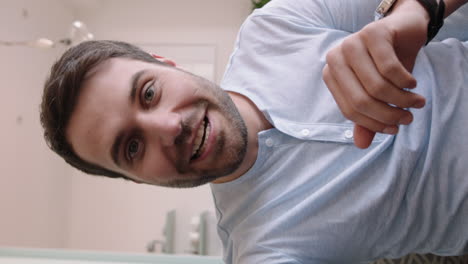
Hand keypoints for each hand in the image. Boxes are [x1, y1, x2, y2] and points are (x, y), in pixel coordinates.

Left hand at [322, 0, 429, 147]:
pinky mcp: (373, 32)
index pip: (349, 110)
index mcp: (331, 74)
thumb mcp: (376, 93)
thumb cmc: (386, 64)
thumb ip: (367, 117)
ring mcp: (352, 43)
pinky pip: (390, 68)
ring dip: (402, 100)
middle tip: (408, 119)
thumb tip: (361, 145)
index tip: (394, 129)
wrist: (403, 31)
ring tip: (416, 102)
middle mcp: (335, 57)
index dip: (373, 124)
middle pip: (361, 101)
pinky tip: (412, 83)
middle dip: (388, 115)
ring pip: (377, 87)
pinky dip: (406, 81)